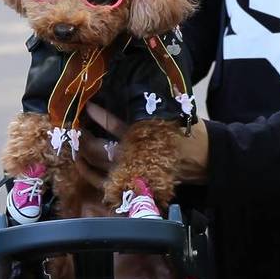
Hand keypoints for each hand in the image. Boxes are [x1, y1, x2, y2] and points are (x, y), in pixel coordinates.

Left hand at [83, 103, 209, 184]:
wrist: (205, 159)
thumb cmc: (186, 133)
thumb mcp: (169, 115)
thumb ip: (144, 107)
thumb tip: (118, 94)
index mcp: (144, 137)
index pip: (114, 126)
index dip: (98, 116)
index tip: (86, 106)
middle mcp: (134, 157)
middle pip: (99, 150)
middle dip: (82, 137)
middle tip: (74, 124)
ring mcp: (131, 173)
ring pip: (97, 168)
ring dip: (82, 155)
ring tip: (74, 141)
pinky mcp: (131, 183)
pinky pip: (104, 184)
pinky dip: (90, 174)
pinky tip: (82, 162)